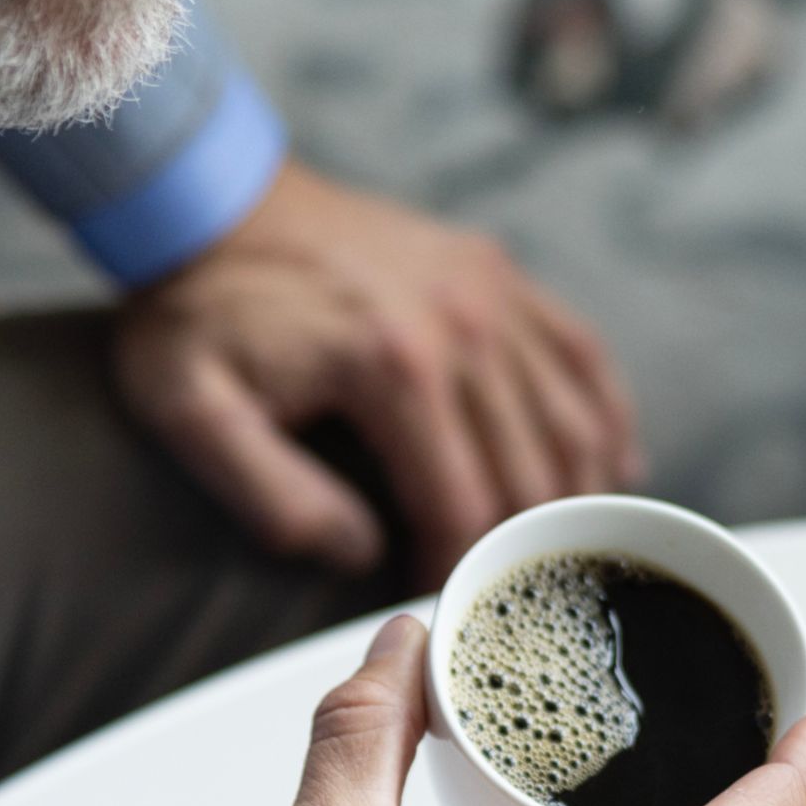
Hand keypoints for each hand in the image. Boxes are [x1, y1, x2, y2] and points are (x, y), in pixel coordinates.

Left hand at [114, 162, 643, 580]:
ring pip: (575, 420)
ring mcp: (490, 292)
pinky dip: (604, 418)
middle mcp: (463, 324)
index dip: (458, 570)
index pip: (463, 507)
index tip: (439, 606)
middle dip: (524, 549)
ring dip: (581, 497)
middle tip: (502, 595)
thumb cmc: (197, 309)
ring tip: (562, 556)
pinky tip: (611, 469)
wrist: (208, 199)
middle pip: (534, 472)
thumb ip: (275, 496)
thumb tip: (360, 555)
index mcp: (395, 367)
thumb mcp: (194, 410)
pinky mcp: (498, 271)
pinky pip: (581, 356)